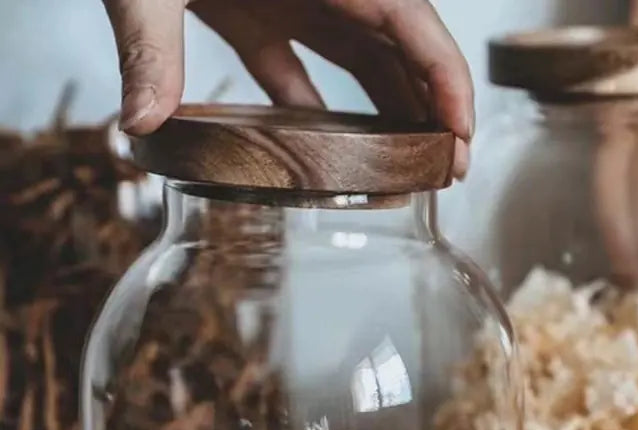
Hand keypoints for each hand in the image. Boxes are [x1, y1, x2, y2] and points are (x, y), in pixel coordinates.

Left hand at [102, 0, 474, 176]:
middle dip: (432, 108)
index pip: (408, 21)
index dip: (446, 77)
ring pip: (361, 60)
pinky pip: (302, 69)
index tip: (463, 135)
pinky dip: (319, 112)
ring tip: (409, 170)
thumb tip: (141, 123)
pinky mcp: (256, 13)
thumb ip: (152, 44)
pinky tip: (329, 154)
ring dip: (390, 113)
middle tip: (448, 172)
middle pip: (399, 47)